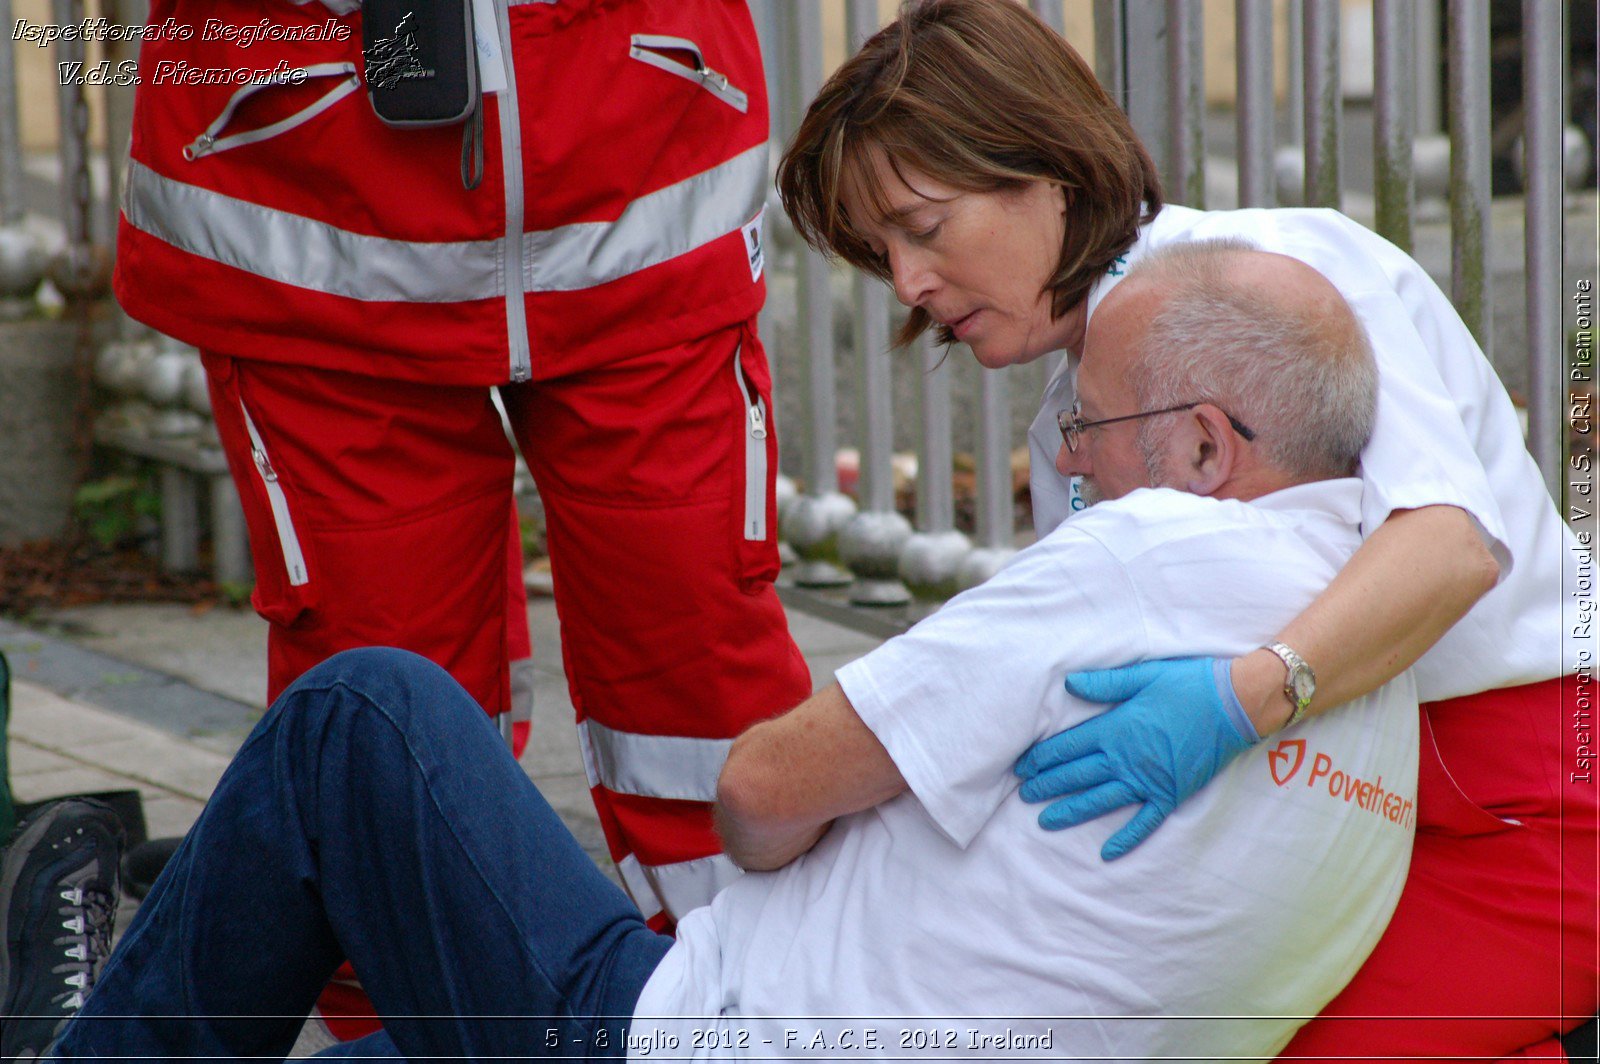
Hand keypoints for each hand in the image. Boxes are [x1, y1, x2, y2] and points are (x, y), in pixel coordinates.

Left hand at [1013, 658, 1255, 859]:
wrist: (1237, 704)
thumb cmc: (1190, 683)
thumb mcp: (1144, 675)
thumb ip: (1106, 683)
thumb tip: (1068, 684)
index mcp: (1116, 729)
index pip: (1068, 747)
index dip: (1043, 759)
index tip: (1022, 768)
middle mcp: (1126, 759)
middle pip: (1078, 776)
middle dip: (1047, 786)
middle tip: (1023, 796)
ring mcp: (1149, 780)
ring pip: (1101, 801)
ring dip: (1071, 811)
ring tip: (1045, 822)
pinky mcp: (1171, 794)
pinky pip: (1144, 822)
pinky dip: (1126, 839)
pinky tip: (1107, 854)